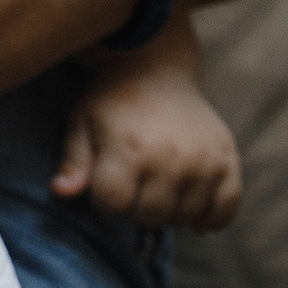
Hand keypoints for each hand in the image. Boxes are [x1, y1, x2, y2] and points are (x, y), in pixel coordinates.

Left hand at [52, 20, 241, 231]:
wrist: (156, 69)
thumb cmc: (113, 100)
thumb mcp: (82, 123)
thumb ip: (74, 162)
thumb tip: (61, 192)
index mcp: (128, 149)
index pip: (114, 205)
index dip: (104, 199)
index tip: (106, 181)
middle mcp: (169, 158)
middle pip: (149, 216)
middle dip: (134, 207)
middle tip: (133, 183)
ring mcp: (202, 161)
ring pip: (184, 217)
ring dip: (168, 211)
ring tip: (158, 186)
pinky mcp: (227, 160)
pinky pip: (226, 209)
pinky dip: (211, 218)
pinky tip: (194, 213)